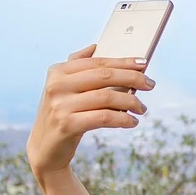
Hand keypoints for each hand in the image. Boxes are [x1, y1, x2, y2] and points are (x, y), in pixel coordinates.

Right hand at [26, 44, 155, 179]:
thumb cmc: (62, 115)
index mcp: (58, 71)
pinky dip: (123, 119)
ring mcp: (60, 105)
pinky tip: (133, 122)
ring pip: (106, 97)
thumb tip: (96, 47)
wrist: (45, 148)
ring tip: (142, 108)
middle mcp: (57, 85)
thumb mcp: (64, 88)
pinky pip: (104, 118)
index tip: (144, 63)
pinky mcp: (67, 125)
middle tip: (150, 84)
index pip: (97, 62)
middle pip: (104, 76)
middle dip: (132, 78)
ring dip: (131, 102)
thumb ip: (77, 67)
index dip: (123, 61)